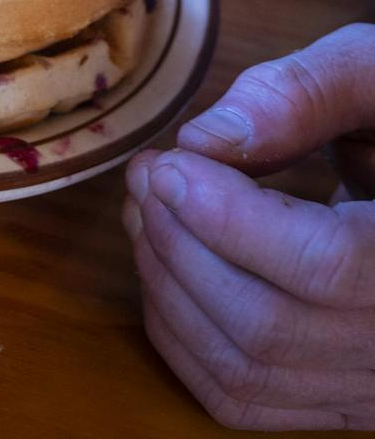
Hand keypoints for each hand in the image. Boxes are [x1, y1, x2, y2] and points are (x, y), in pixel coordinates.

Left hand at [123, 24, 374, 429]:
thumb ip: (305, 94)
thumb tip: (204, 140)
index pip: (325, 266)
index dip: (228, 219)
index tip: (167, 163)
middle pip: (268, 324)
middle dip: (180, 245)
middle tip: (143, 174)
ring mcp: (374, 381)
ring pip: (246, 370)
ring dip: (168, 288)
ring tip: (143, 209)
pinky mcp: (339, 398)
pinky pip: (245, 399)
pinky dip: (182, 337)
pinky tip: (163, 265)